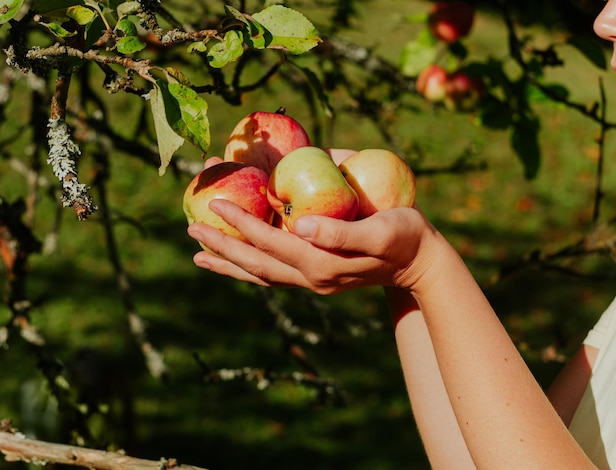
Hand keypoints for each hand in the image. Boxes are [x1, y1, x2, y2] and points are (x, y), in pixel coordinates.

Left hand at [187, 200, 440, 294]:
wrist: (421, 263)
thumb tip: (301, 224)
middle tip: (191, 231)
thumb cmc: (406, 236)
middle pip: (256, 263)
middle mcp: (312, 277)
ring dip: (230, 264)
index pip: (271, 242)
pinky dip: (250, 267)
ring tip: (200, 255)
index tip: (214, 203)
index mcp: (322, 264)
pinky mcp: (317, 276)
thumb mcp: (380, 230)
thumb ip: (341, 231)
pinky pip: (274, 273)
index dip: (241, 223)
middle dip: (222, 247)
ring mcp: (313, 281)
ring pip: (261, 274)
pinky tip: (238, 259)